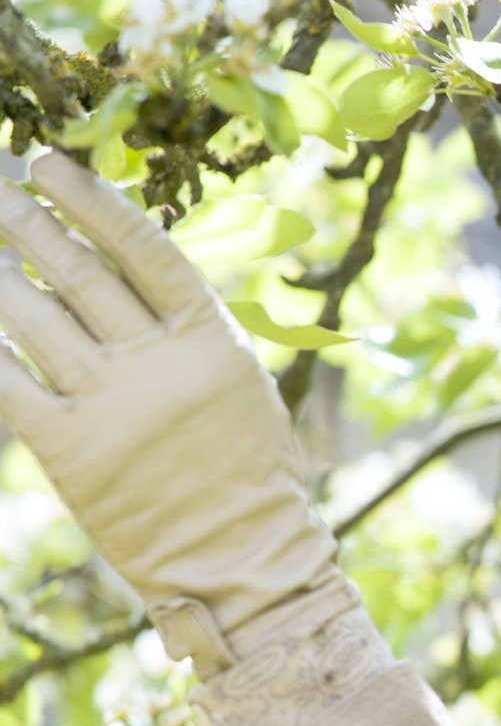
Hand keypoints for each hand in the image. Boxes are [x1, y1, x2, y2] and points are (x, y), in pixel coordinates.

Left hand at [0, 146, 350, 672]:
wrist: (243, 562)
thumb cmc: (251, 475)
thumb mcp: (242, 387)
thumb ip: (192, 328)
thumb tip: (134, 258)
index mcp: (210, 341)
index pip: (142, 247)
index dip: (90, 199)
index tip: (48, 163)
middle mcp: (157, 364)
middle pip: (77, 271)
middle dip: (25, 220)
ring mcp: (110, 405)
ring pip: (31, 316)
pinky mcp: (69, 450)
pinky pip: (6, 380)